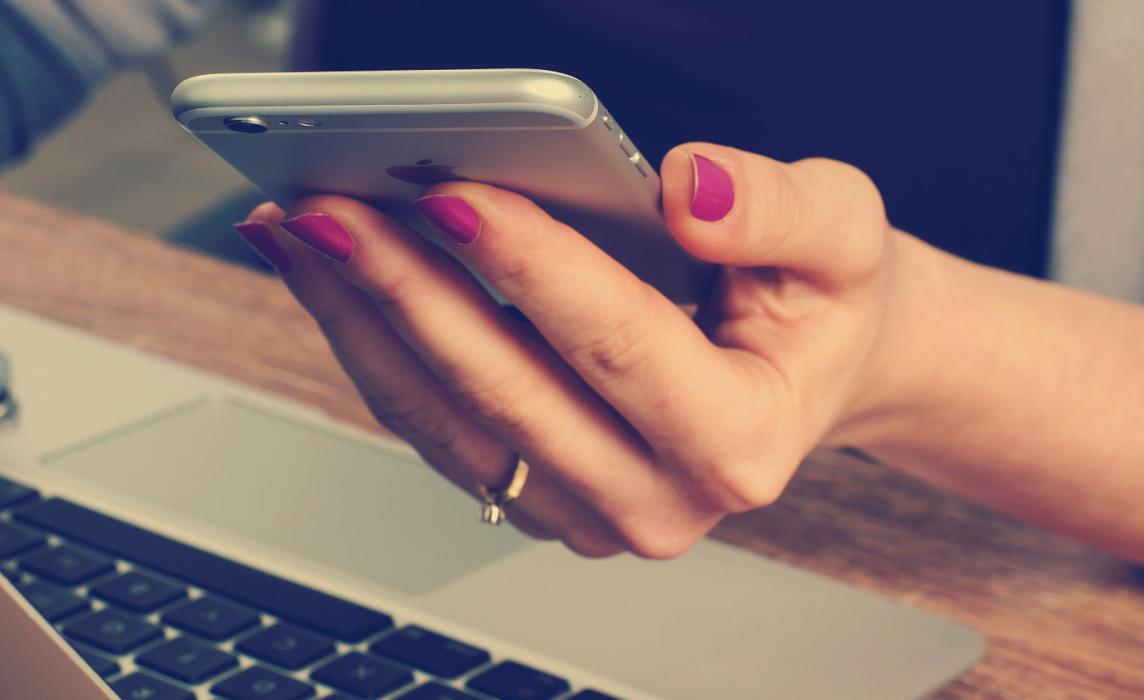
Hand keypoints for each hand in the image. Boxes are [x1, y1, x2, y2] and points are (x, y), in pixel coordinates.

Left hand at [234, 143, 913, 557]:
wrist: (809, 372)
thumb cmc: (820, 304)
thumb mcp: (843, 234)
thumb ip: (778, 208)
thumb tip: (688, 190)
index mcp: (740, 441)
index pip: (616, 344)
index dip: (529, 266)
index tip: (451, 194)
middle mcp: (657, 500)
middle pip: (503, 390)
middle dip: (403, 289)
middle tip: (329, 209)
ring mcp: (585, 512)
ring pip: (444, 419)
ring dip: (360, 320)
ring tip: (300, 233)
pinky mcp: (533, 497)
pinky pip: (432, 427)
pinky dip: (372, 345)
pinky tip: (330, 276)